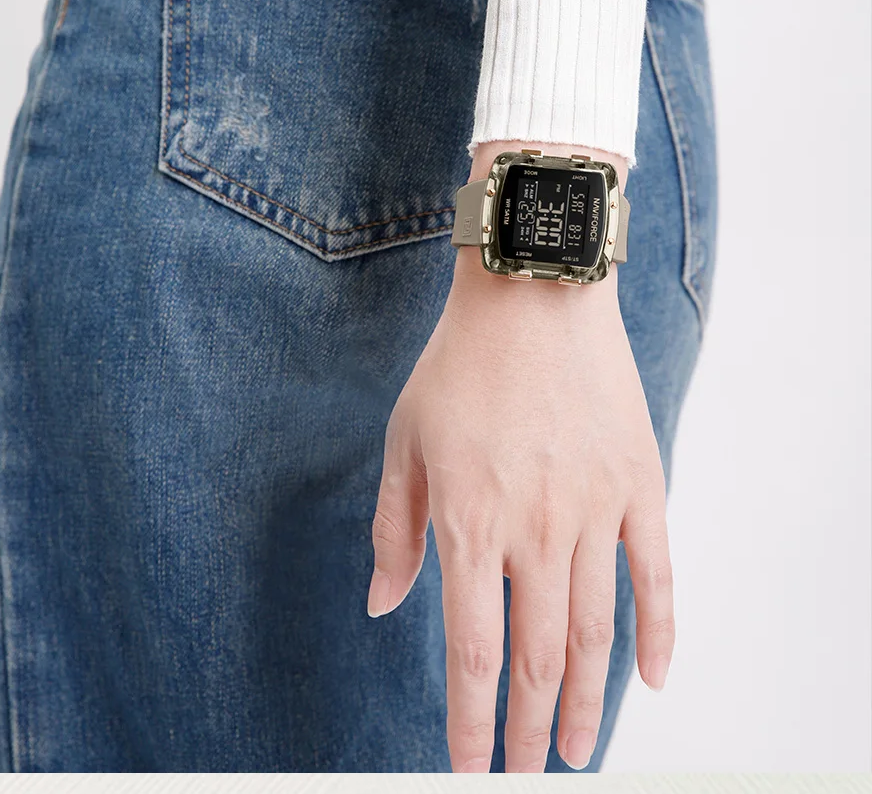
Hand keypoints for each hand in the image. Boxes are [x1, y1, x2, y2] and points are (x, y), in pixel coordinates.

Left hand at [367, 141, 672, 772]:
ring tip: (581, 752)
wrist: (531, 296)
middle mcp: (533, 533)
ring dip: (590, 704)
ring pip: (596, 634)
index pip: (473, 654)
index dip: (472, 723)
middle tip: (532, 774)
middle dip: (532, 732)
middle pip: (539, 662)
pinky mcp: (638, 487)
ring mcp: (594, 513)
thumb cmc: (458, 367)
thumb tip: (382, 605)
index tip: (470, 770)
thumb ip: (393, 530)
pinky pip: (657, 576)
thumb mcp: (404, 443)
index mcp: (468, 526)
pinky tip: (653, 678)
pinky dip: (661, 633)